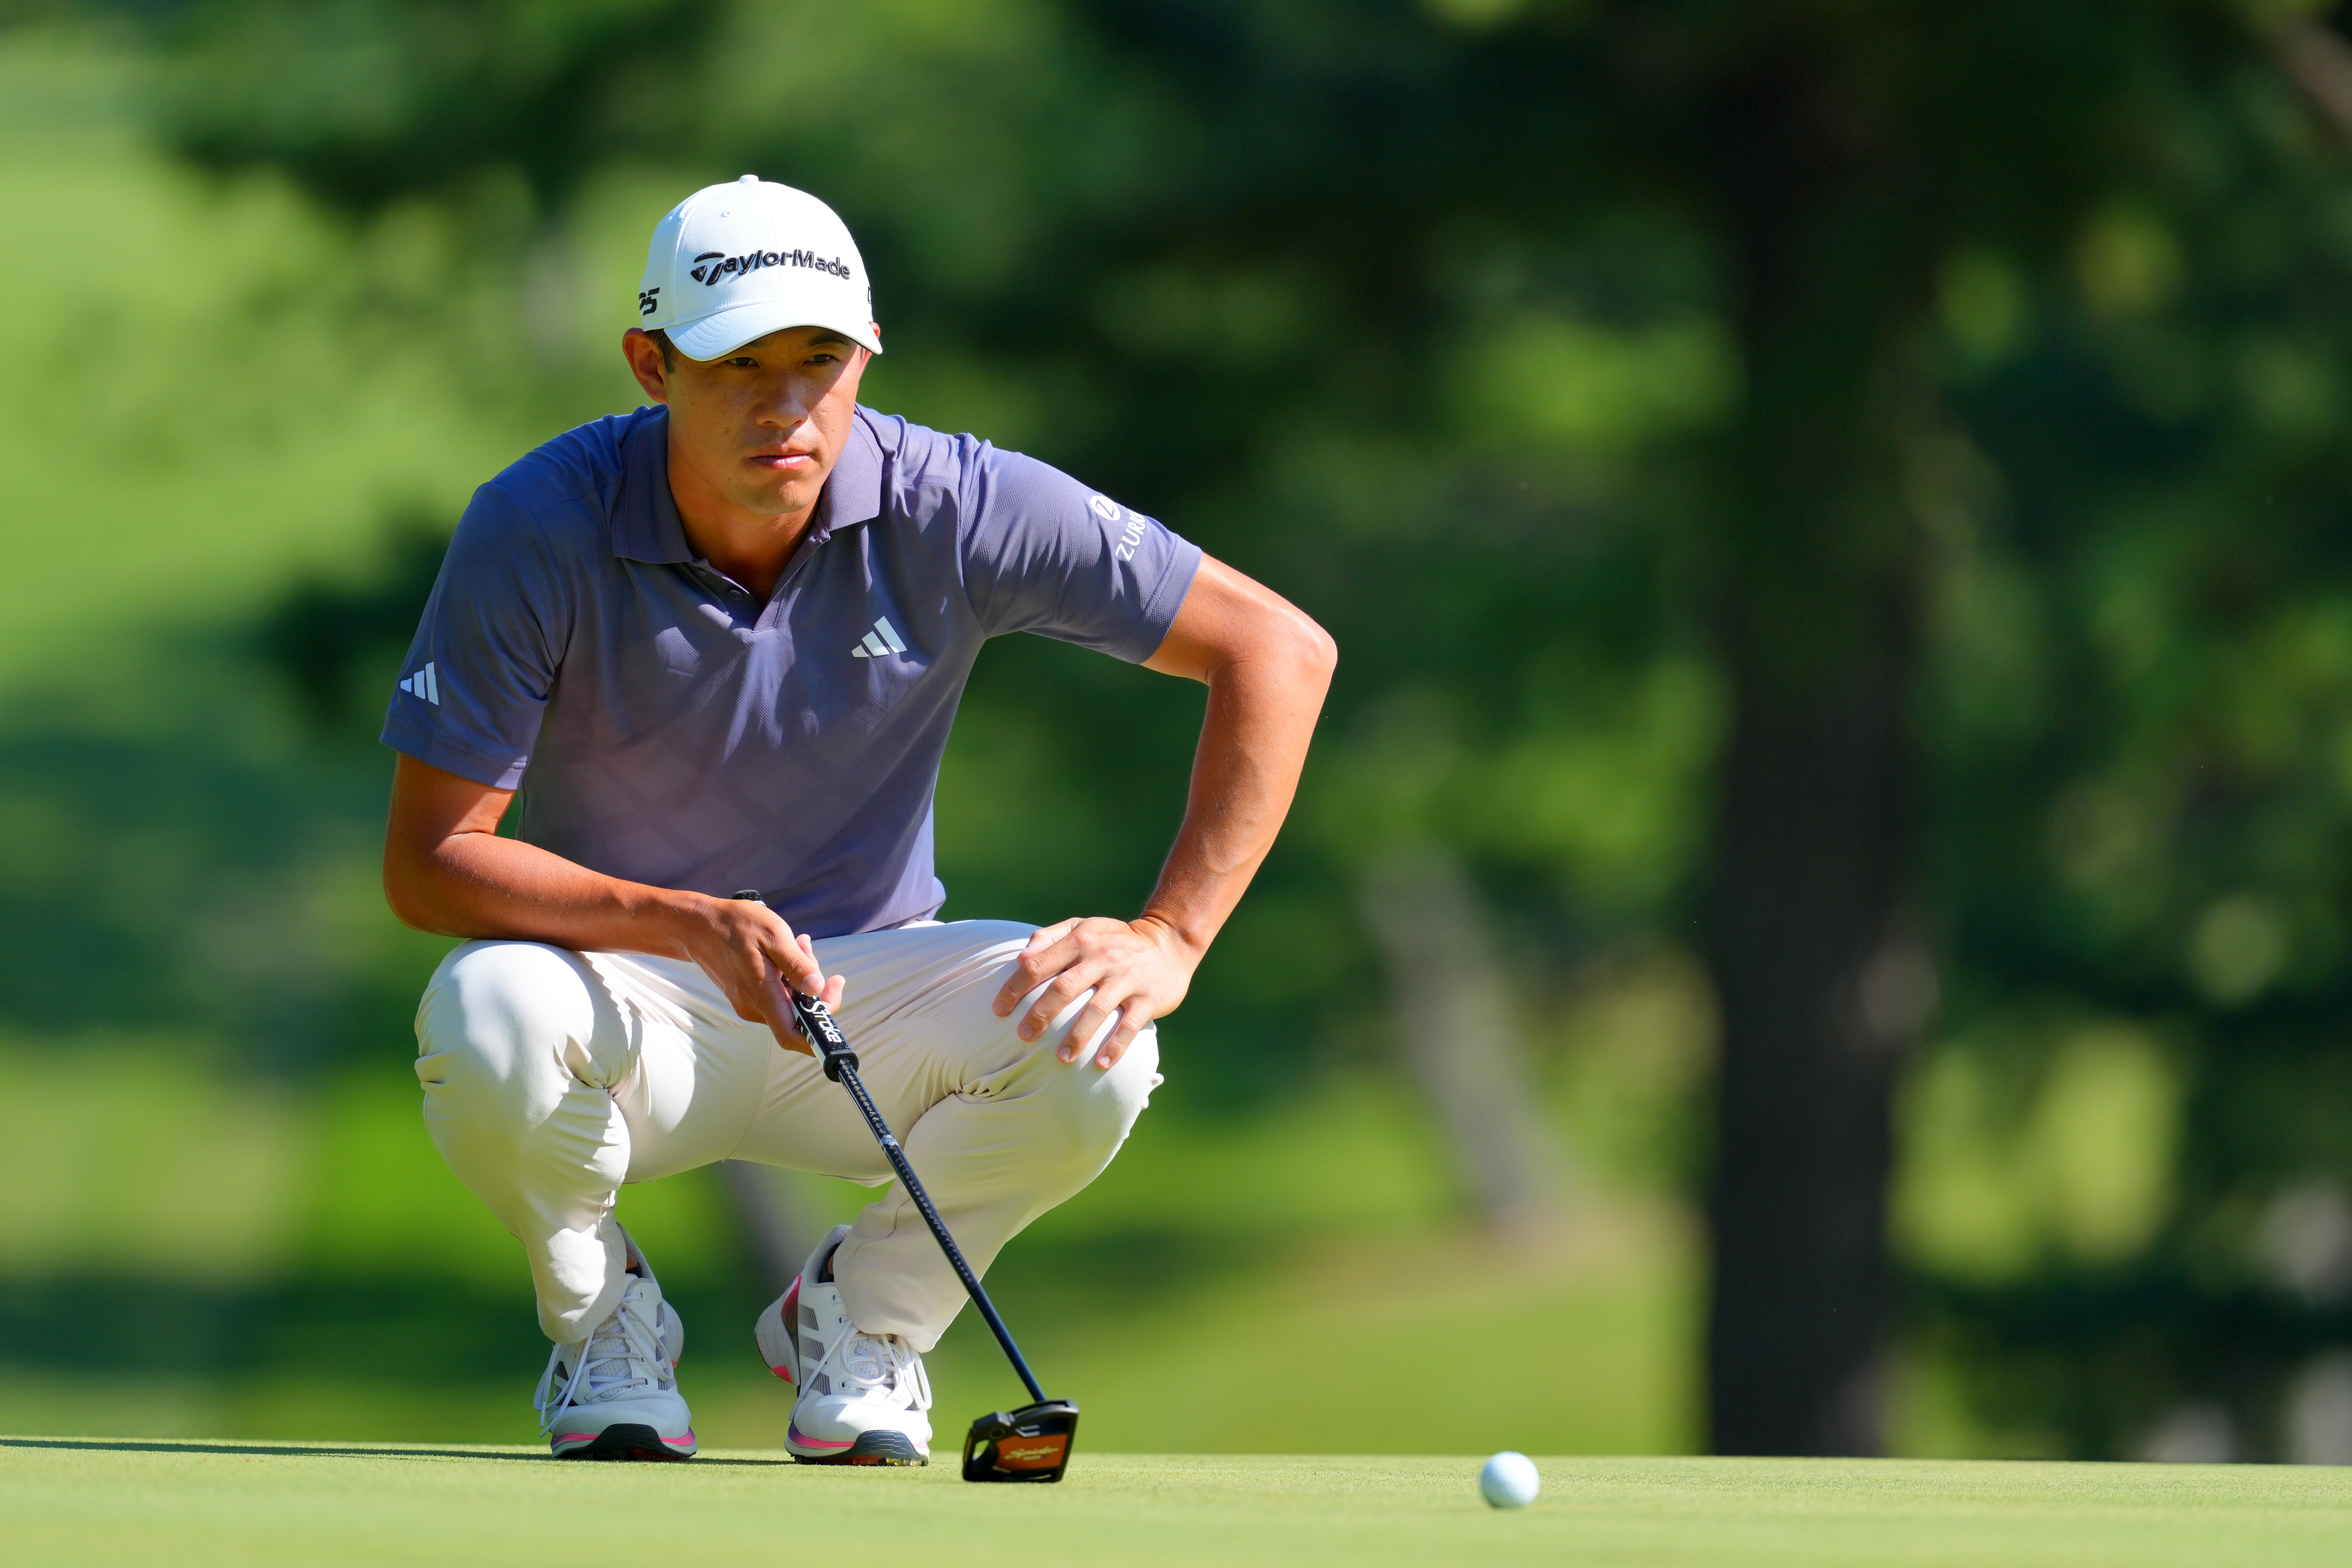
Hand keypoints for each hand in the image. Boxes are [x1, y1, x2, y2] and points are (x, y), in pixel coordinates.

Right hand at [676, 894, 845, 1056]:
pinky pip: (777, 993)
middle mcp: (755, 1007)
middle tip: (808, 951)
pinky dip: (787, 975)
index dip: (818, 1036)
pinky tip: (785, 951)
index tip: (832, 1007)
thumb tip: (817, 988)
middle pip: (799, 1013)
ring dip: (801, 976)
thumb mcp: (773, 935)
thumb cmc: (735, 926)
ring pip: (789, 1000)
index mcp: (762, 996)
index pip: (793, 1036)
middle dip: (814, 986)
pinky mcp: (747, 996)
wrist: (698, 926)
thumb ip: (797, 965)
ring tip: (798, 944)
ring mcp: (750, 1003)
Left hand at [991, 915, 1199, 1068]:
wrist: (1168, 942)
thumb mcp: (1083, 927)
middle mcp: (1103, 958)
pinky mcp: (1149, 998)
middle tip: (1023, 1037)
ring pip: (1096, 1009)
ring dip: (1077, 1036)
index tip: (998, 1011)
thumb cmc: (1114, 940)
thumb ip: (1050, 937)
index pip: (1039, 964)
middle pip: (1063, 988)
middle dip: (1040, 1015)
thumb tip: (1020, 957)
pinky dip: (1116, 1044)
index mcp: (1081, 940)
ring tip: (1061, 1058)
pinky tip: (1102, 1063)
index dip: (1015, 988)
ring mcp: (1127, 979)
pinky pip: (1130, 1024)